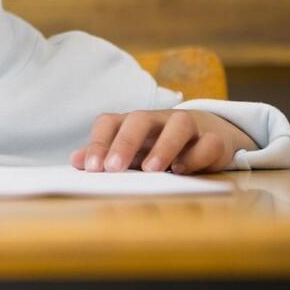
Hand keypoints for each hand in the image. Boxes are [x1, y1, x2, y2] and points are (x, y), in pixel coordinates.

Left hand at [70, 109, 253, 174]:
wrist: (207, 137)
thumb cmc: (159, 146)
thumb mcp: (132, 153)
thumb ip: (104, 156)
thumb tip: (75, 162)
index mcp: (132, 123)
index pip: (109, 122)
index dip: (98, 142)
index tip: (92, 169)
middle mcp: (158, 120)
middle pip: (139, 119)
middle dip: (124, 143)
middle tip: (113, 168)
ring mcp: (188, 127)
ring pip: (178, 124)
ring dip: (163, 146)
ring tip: (151, 169)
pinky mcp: (214, 140)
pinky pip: (208, 143)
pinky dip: (196, 155)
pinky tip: (183, 170)